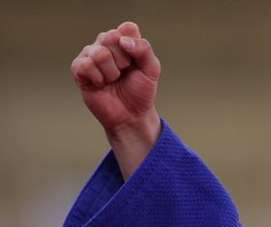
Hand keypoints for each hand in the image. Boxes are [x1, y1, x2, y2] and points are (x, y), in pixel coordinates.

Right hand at [70, 22, 161, 178]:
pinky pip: (85, 64)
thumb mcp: (152, 70)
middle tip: (124, 72)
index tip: (136, 62)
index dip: (134, 46)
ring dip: (111, 72)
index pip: (127, 28)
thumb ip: (144, 50)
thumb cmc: (140, 92)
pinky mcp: (79, 70)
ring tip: (113, 80)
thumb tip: (123, 40)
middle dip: (123, 60)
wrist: (131, 116)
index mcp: (123, 41)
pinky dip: (97, 77)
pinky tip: (100, 83)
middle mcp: (105, 44)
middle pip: (112, 37)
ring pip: (99, 52)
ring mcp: (90, 56)